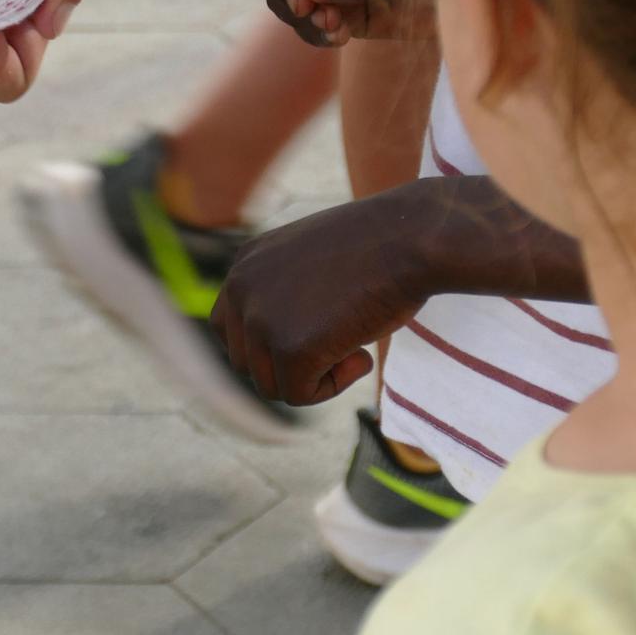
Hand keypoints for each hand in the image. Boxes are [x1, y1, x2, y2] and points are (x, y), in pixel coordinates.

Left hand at [210, 186, 437, 404]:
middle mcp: (242, 288)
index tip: (307, 340)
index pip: (227, 327)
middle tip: (336, 344)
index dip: (265, 347)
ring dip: (312, 378)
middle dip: (288, 366)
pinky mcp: (291, 349)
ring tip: (352, 346)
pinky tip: (361, 354)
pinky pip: (300, 395)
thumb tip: (279, 340)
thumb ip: (286, 292)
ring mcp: (262, 319)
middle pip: (244, 362)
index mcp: (246, 263)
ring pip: (271, 385)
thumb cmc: (378, 246)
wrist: (409, 239)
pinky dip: (333, 387)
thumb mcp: (313, 259)